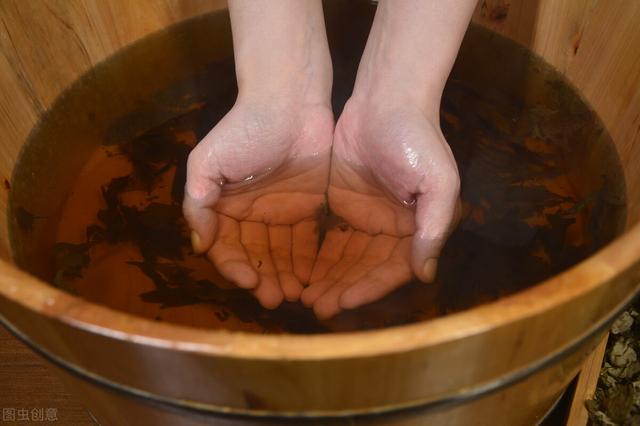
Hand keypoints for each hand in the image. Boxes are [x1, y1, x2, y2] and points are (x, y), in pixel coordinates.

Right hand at [183, 0, 332, 308]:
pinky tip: (315, 275)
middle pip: (257, 257)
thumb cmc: (244, 129)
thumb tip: (199, 245)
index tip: (250, 283)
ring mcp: (283, 212)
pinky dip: (309, 260)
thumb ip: (197, 203)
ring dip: (287, 275)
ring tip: (297, 294)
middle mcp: (253, 215)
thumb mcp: (207, 163)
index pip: (227, 249)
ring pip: (283, 254)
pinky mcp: (311, 207)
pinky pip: (308, 240)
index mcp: (226, 208)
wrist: (290, 100)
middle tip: (277, 298)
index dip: (236, 269)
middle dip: (265, 279)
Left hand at [302, 99, 459, 318]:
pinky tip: (296, 266)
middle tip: (316, 307)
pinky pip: (327, 234)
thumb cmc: (417, 137)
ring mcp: (364, 214)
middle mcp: (390, 227)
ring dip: (326, 277)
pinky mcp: (341, 201)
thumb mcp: (438, 181)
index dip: (369, 289)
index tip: (343, 302)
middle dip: (342, 289)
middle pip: (364, 269)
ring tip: (303, 294)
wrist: (386, 97)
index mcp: (415, 228)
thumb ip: (433, 228)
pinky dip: (315, 253)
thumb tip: (425, 274)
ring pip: (344, 257)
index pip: (391, 270)